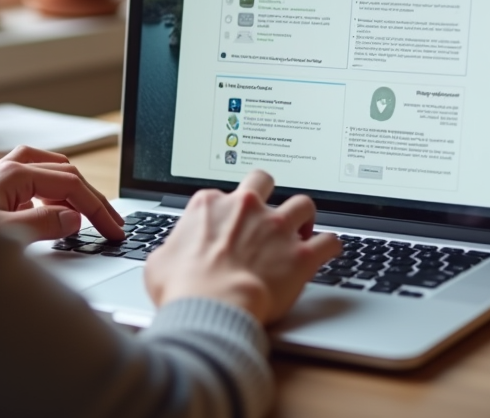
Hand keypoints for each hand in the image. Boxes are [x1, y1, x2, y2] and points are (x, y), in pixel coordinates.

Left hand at [0, 146, 124, 242]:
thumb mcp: (2, 236)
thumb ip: (42, 224)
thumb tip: (74, 217)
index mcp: (14, 173)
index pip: (70, 184)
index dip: (97, 208)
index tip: (114, 229)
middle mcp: (11, 165)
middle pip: (68, 174)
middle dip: (93, 200)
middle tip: (114, 225)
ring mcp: (6, 172)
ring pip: (56, 173)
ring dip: (78, 193)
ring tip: (95, 217)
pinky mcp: (3, 183)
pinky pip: (42, 180)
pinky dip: (60, 194)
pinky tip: (63, 212)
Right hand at [144, 170, 340, 324]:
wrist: (213, 308)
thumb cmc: (183, 288)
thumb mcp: (159, 262)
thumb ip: (171, 249)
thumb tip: (170, 256)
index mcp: (211, 205)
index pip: (221, 195)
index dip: (225, 212)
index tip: (227, 227)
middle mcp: (247, 208)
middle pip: (263, 180)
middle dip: (268, 191)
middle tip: (266, 212)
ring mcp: (277, 228)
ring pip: (303, 203)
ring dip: (303, 216)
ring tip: (301, 229)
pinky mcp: (300, 254)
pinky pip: (329, 241)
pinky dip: (330, 246)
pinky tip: (327, 252)